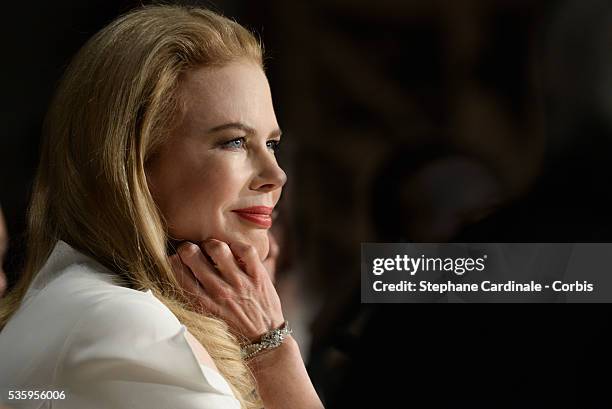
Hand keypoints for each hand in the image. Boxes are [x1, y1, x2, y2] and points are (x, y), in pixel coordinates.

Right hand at [170, 239, 284, 341]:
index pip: (178, 273)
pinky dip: (238, 245)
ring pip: (218, 248)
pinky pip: (246, 250)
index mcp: (202, 304)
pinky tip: (234, 250)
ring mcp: (240, 283)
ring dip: (211, 244)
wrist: (264, 343)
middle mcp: (219, 292)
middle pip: (193, 255)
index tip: (176, 259)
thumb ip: (192, 301)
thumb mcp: (206, 321)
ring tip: (212, 249)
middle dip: (187, 248)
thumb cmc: (232, 332)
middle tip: (192, 250)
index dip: (173, 260)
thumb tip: (177, 276)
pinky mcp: (259, 277)